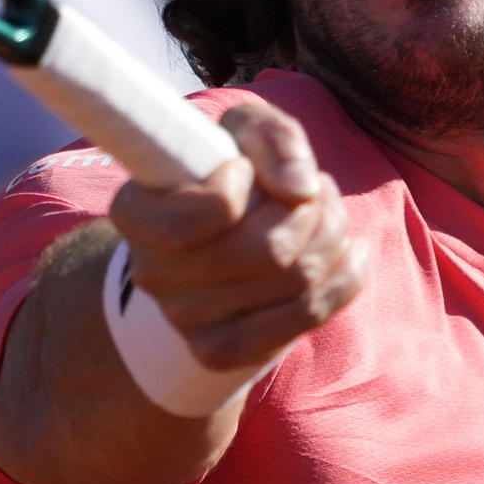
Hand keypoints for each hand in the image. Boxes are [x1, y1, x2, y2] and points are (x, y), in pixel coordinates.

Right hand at [109, 100, 367, 372]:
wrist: (215, 242)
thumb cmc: (225, 172)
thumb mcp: (242, 132)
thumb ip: (271, 137)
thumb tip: (300, 188)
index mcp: (136, 211)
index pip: (211, 209)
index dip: (241, 183)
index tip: (243, 168)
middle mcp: (152, 273)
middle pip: (270, 251)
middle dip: (312, 209)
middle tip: (310, 189)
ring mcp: (185, 321)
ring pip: (297, 280)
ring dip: (333, 234)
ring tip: (325, 211)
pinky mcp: (221, 351)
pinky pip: (309, 314)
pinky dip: (345, 274)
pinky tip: (346, 249)